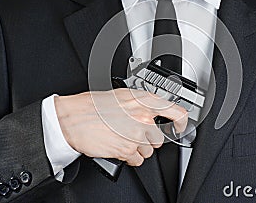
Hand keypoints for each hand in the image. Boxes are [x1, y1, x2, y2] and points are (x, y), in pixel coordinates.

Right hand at [54, 89, 187, 165]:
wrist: (74, 118)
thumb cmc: (93, 106)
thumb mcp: (123, 95)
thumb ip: (142, 103)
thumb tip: (153, 110)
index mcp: (145, 101)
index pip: (176, 112)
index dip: (181, 122)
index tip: (179, 127)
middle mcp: (143, 117)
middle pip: (159, 138)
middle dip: (148, 139)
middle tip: (134, 133)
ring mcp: (136, 135)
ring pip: (148, 151)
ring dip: (138, 149)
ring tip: (123, 139)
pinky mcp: (127, 150)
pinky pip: (137, 160)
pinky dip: (130, 158)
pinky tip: (120, 148)